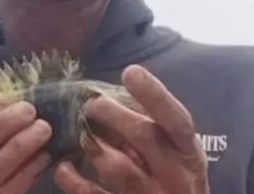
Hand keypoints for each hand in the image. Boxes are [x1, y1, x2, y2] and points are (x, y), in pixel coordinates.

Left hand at [54, 65, 209, 193]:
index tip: (131, 71)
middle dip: (114, 114)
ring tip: (78, 132)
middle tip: (91, 103)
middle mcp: (175, 175)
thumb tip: (118, 96)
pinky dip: (76, 182)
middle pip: (145, 137)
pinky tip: (64, 169)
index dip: (154, 94)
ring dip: (94, 146)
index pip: (176, 119)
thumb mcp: (178, 153)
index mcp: (189, 153)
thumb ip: (156, 128)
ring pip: (120, 168)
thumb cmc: (176, 178)